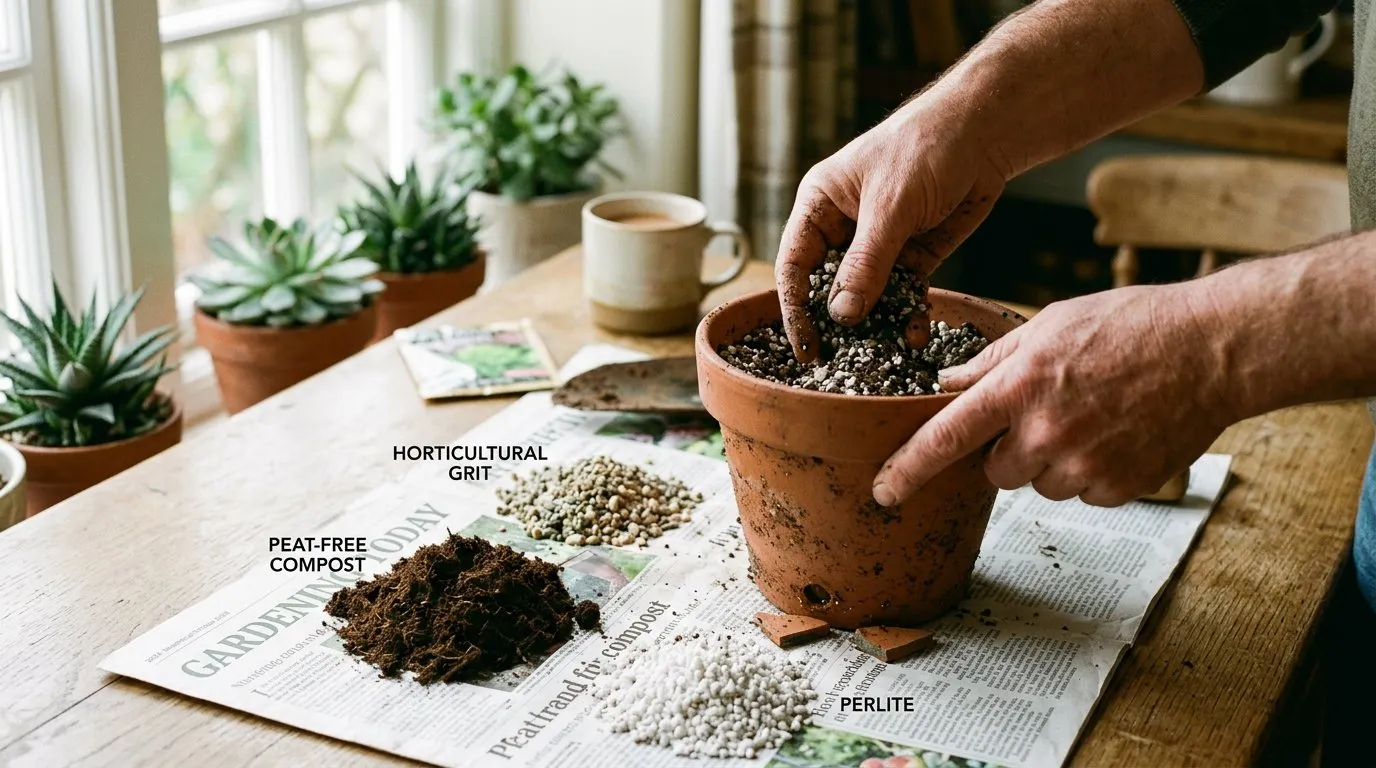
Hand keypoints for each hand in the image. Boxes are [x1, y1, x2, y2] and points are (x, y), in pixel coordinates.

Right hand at [775, 100, 1008, 362]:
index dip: (796, 308)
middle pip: (829, 286)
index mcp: (820, 206)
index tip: (806, 345)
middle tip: (844, 360)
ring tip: (887, 353)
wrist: (985, 133)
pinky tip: (914, 335)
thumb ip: (866, 263)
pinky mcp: (912, 255)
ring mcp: (879, 244)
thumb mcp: (890, 207)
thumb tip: (842, 315)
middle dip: (838, 323)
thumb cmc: (925, 149)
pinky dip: (907, 315)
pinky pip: (902, 294)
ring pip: (867, 296)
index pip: (794, 265)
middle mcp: (843, 228)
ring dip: (877, 324)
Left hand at [872, 284, 1233, 506]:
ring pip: (1040, 483)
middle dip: (1009, 449)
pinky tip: (1118, 434)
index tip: (883, 491)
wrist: (1212, 349)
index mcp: (1020, 386)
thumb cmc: (1132, 325)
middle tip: (1048, 411)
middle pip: (995, 470)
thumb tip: (948, 385)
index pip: (946, 437)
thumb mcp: (1049, 325)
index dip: (908, 468)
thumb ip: (993, 362)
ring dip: (1053, 461)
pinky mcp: (1118, 487)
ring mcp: (1084, 465)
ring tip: (1093, 416)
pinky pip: (1083, 493)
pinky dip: (1092, 471)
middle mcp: (1046, 432)